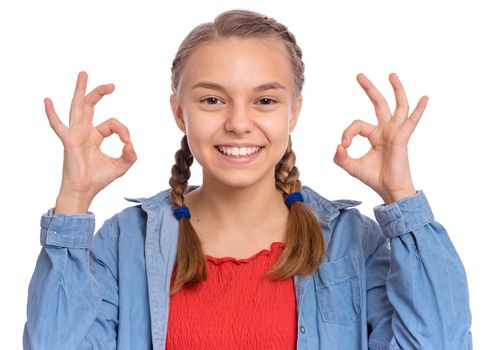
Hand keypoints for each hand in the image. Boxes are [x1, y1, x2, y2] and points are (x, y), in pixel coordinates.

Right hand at [46, 71, 136, 212]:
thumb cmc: (98, 179)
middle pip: (89, 106)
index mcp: (95, 136)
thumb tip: (131, 144)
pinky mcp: (69, 142)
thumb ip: (130, 155)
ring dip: (80, 91)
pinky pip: (59, 126)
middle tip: (112, 85)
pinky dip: (52, 114)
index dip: (123, 130)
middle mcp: (84, 132)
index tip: (128, 143)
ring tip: (83, 74)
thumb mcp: (120, 166)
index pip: (112, 124)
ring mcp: (75, 135)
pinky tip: (47, 101)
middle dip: (98, 93)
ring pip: (77, 108)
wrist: (84, 192)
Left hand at [333, 73, 428, 203]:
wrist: (388, 190)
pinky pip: (411, 122)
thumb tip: (338, 146)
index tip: (344, 145)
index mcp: (374, 135)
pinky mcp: (402, 138)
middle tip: (359, 75)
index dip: (347, 132)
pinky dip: (419, 110)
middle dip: (369, 89)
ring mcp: (395, 133)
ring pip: (397, 106)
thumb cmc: (373, 178)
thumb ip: (341, 157)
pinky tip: (425, 98)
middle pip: (379, 104)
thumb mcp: (351, 166)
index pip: (357, 125)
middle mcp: (385, 131)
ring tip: (391, 74)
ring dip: (395, 90)